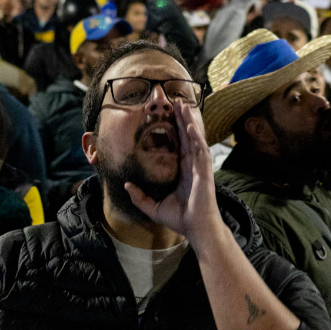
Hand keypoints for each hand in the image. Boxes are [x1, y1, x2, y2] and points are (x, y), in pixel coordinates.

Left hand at [125, 99, 222, 249]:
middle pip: (187, 135)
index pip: (178, 143)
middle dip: (182, 117)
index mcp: (183, 170)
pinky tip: (190, 125)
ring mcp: (199, 166)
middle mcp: (192, 164)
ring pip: (194, 137)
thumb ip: (139, 197)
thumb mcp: (154, 207)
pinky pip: (201, 150)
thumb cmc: (180, 219)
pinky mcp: (205, 171)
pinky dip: (196, 137)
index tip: (167, 113)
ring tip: (183, 104)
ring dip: (189, 120)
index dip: (174, 127)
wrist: (196, 229)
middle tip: (176, 100)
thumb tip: (125, 185)